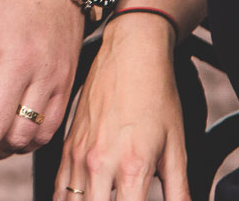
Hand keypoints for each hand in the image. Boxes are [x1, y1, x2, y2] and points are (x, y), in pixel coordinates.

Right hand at [56, 12, 188, 198]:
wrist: (130, 53)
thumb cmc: (157, 96)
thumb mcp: (177, 147)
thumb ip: (180, 192)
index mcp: (132, 167)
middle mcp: (100, 164)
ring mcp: (79, 155)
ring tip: (103, 199)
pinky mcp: (67, 145)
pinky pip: (58, 188)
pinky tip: (82, 200)